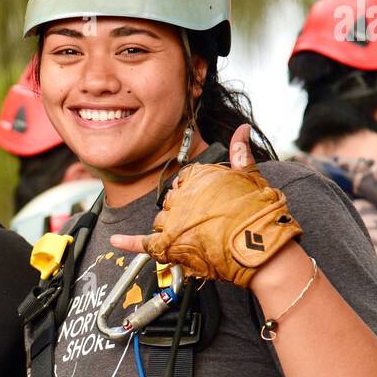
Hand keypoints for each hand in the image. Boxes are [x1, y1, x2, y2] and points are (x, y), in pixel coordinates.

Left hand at [110, 124, 301, 286]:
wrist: (260, 249)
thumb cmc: (259, 214)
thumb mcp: (252, 177)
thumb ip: (240, 153)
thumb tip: (241, 128)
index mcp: (196, 178)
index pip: (183, 182)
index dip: (195, 194)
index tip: (208, 203)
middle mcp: (181, 197)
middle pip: (171, 202)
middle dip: (184, 211)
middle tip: (209, 223)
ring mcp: (172, 221)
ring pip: (162, 222)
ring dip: (172, 229)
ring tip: (199, 237)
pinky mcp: (168, 245)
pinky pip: (143, 243)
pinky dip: (128, 243)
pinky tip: (116, 241)